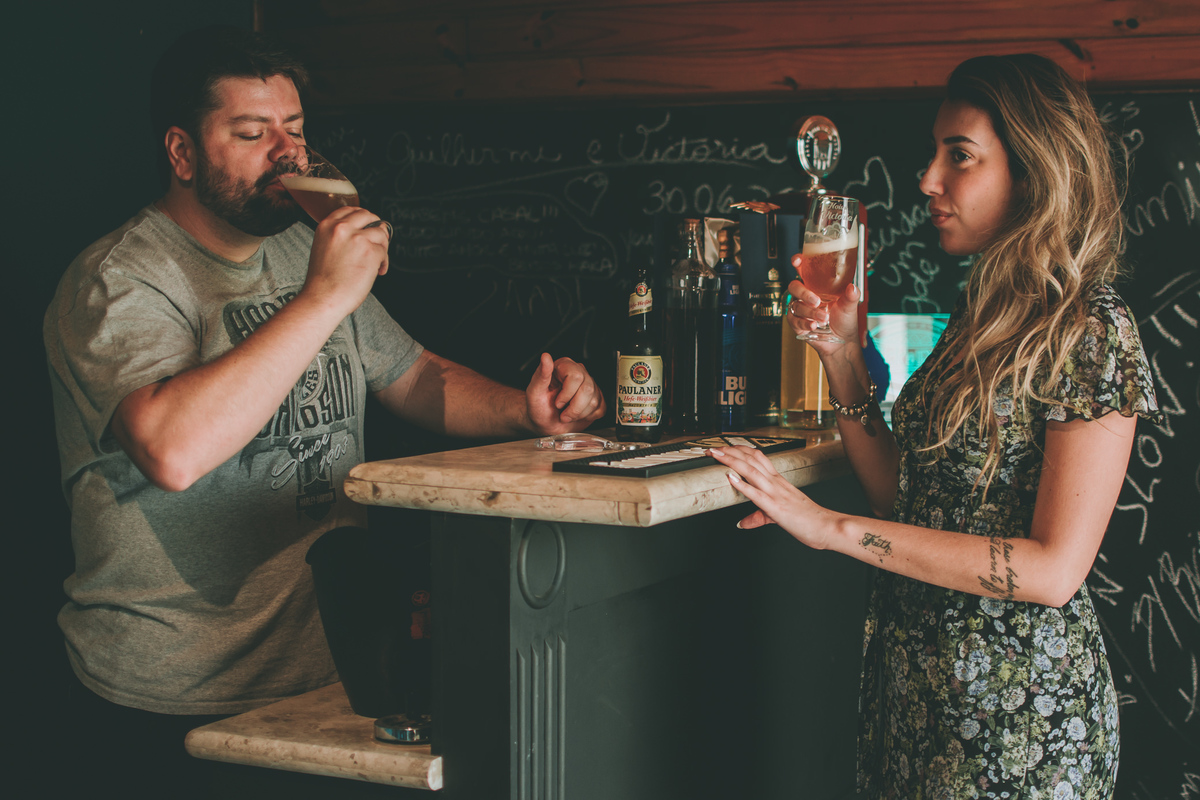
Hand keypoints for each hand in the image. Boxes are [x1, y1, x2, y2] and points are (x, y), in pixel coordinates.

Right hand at [302, 205, 391, 317]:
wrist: (322, 298)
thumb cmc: (322, 281)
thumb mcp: (323, 247)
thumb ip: (340, 236)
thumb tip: (367, 230)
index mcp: (327, 225)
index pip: (350, 210)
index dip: (363, 218)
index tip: (368, 226)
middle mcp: (342, 227)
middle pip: (369, 216)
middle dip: (376, 228)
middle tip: (379, 242)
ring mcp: (357, 238)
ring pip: (381, 233)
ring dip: (382, 248)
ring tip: (376, 263)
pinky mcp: (371, 251)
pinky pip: (384, 252)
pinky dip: (383, 263)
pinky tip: (377, 273)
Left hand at [525, 353, 606, 433]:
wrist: (545, 424)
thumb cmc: (539, 408)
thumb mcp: (534, 392)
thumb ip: (541, 374)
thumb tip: (545, 357)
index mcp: (564, 366)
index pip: (576, 377)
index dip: (567, 394)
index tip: (557, 403)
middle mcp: (579, 373)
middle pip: (587, 389)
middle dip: (574, 408)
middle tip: (563, 413)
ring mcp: (590, 386)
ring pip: (594, 400)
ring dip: (578, 414)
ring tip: (567, 414)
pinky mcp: (597, 399)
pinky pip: (600, 408)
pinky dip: (587, 417)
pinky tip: (577, 415)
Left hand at [707, 445, 834, 549]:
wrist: (827, 526)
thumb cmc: (808, 519)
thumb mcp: (779, 515)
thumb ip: (759, 516)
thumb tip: (743, 523)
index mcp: (778, 481)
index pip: (757, 458)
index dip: (740, 450)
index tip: (725, 446)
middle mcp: (776, 483)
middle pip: (751, 459)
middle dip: (729, 451)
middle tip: (712, 447)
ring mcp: (775, 493)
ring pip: (751, 471)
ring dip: (730, 461)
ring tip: (716, 454)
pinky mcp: (775, 507)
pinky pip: (756, 493)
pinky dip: (741, 484)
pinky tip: (730, 477)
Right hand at [787, 253, 860, 354]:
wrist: (842, 343)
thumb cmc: (844, 321)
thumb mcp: (850, 306)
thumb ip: (851, 296)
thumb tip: (852, 287)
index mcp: (817, 286)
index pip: (804, 271)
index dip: (798, 263)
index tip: (797, 261)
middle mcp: (806, 296)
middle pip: (794, 287)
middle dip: (804, 293)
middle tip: (817, 301)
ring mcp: (800, 309)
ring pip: (796, 306)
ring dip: (811, 312)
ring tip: (824, 318)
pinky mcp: (796, 323)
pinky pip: (794, 320)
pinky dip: (804, 323)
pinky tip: (814, 325)